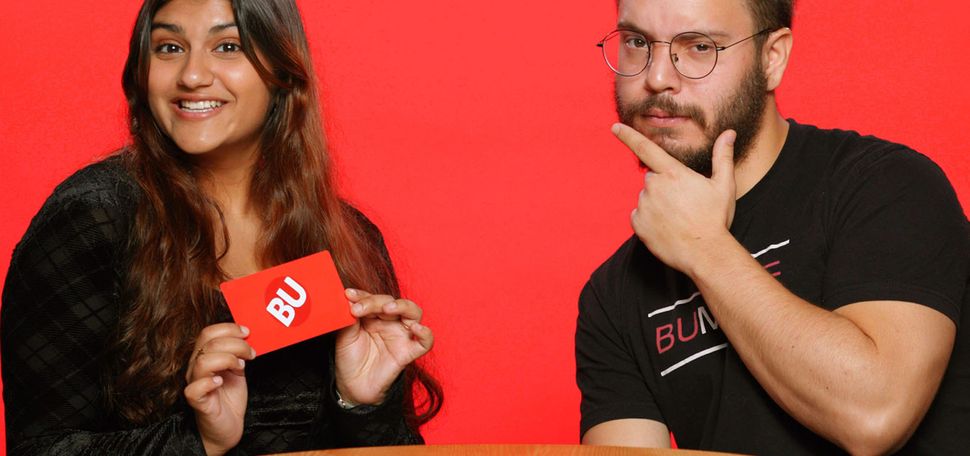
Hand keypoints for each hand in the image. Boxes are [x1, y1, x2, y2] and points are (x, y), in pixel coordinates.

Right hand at [184, 323, 255, 455]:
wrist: (227, 426)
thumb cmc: (229, 397)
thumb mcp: (237, 369)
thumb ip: (238, 353)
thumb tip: (247, 336)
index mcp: (204, 357)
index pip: (208, 333)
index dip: (229, 328)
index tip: (247, 332)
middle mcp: (196, 368)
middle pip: (208, 344)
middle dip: (235, 344)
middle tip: (250, 354)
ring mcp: (195, 384)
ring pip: (202, 362)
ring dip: (226, 359)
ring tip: (240, 367)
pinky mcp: (197, 402)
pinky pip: (194, 389)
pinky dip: (209, 382)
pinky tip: (221, 382)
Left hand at [335, 289, 433, 405]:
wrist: (352, 386)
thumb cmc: (350, 359)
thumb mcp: (345, 334)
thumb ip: (349, 317)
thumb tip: (348, 298)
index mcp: (374, 315)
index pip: (373, 298)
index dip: (362, 295)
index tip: (349, 295)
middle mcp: (390, 322)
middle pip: (392, 302)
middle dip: (376, 301)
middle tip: (359, 308)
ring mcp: (401, 335)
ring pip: (413, 313)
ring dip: (403, 306)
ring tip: (387, 309)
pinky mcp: (409, 352)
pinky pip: (425, 341)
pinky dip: (425, 333)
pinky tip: (417, 328)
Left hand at [612, 123, 736, 272]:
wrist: (705, 253)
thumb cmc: (715, 218)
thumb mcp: (724, 185)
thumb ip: (722, 156)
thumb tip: (729, 134)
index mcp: (672, 173)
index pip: (645, 148)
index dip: (628, 136)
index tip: (615, 127)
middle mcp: (653, 187)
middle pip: (653, 178)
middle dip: (664, 185)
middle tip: (684, 202)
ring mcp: (644, 206)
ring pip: (647, 198)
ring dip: (657, 204)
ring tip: (678, 218)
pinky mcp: (637, 224)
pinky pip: (639, 216)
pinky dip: (649, 220)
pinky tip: (667, 228)